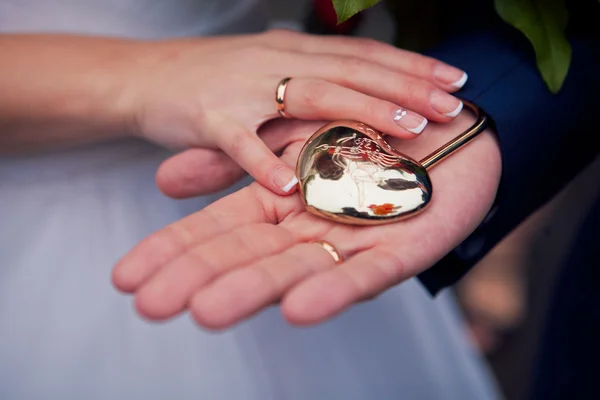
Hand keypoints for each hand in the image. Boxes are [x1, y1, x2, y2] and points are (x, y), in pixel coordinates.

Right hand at [112, 112, 500, 328]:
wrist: (443, 130)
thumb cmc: (367, 134)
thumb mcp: (293, 138)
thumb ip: (241, 157)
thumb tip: (166, 179)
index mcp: (281, 208)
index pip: (218, 233)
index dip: (175, 252)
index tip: (127, 277)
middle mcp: (307, 234)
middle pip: (247, 260)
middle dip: (200, 280)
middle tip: (152, 306)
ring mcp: (350, 247)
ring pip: (296, 274)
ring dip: (253, 292)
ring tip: (206, 312)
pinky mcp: (397, 255)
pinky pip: (365, 277)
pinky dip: (332, 292)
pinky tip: (298, 308)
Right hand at [128, 29, 467, 194]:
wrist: (144, 76)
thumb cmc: (211, 79)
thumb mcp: (268, 69)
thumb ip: (309, 79)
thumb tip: (357, 91)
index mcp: (294, 50)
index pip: (363, 54)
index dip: (411, 65)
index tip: (455, 78)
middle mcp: (276, 61)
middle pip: (351, 71)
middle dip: (404, 88)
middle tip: (450, 106)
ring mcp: (244, 87)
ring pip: (312, 96)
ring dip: (360, 112)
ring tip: (403, 133)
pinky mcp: (208, 116)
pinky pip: (240, 142)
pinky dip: (265, 165)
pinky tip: (295, 187)